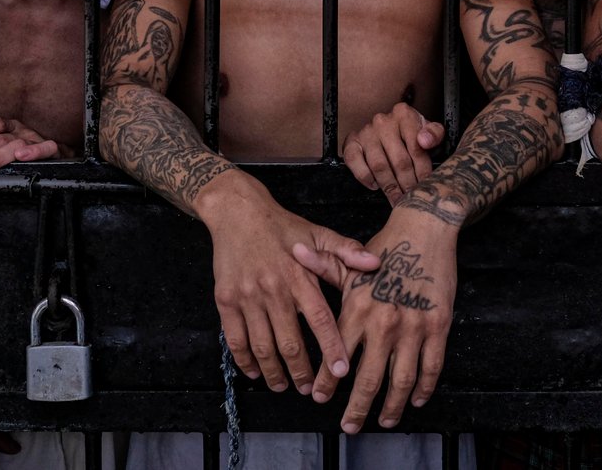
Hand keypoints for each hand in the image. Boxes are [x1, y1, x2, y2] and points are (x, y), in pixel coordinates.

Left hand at [0, 117, 66, 173]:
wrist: (64, 161)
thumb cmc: (30, 158)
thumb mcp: (7, 153)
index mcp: (12, 130)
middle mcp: (24, 132)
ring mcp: (39, 141)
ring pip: (17, 145)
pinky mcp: (56, 152)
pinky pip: (47, 148)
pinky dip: (35, 151)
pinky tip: (22, 156)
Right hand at [208, 179, 380, 395]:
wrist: (237, 212)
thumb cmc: (282, 226)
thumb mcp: (317, 233)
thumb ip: (347, 251)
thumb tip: (376, 264)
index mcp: (299, 275)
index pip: (320, 320)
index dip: (331, 349)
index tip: (341, 372)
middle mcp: (273, 289)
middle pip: (290, 342)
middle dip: (302, 372)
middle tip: (313, 390)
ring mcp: (247, 297)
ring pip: (262, 346)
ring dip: (275, 372)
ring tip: (285, 386)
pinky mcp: (225, 300)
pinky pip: (235, 340)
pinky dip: (245, 361)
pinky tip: (255, 372)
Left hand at [301, 209, 457, 431]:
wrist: (425, 230)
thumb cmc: (385, 247)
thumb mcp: (350, 260)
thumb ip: (322, 266)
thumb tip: (294, 252)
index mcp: (358, 309)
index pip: (338, 355)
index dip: (327, 380)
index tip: (319, 397)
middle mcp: (384, 323)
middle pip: (369, 378)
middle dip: (357, 407)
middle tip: (348, 426)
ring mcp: (413, 327)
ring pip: (401, 379)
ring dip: (391, 406)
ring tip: (384, 421)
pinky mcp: (438, 326)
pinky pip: (431, 366)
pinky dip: (423, 388)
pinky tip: (414, 400)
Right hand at [342, 103, 444, 203]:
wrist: (386, 127)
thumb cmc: (409, 131)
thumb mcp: (426, 129)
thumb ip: (434, 133)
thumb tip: (425, 141)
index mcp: (403, 114)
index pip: (416, 148)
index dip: (422, 170)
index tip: (426, 185)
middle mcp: (383, 121)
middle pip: (399, 160)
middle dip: (407, 183)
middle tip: (412, 197)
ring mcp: (366, 132)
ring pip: (379, 165)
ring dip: (389, 186)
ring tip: (397, 198)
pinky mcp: (352, 141)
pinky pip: (355, 162)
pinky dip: (365, 177)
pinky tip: (375, 185)